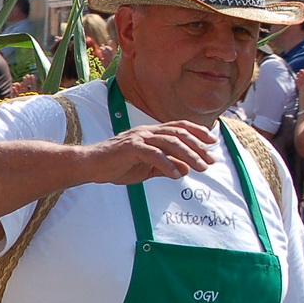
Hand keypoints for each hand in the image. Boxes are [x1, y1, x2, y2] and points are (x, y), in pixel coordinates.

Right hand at [84, 121, 215, 184]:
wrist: (90, 165)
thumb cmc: (117, 165)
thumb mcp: (147, 168)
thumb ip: (166, 167)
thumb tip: (187, 169)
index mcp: (151, 133)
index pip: (179, 127)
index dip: (198, 131)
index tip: (213, 142)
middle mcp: (147, 131)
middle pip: (179, 134)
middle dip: (198, 147)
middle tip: (210, 161)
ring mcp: (138, 138)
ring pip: (170, 142)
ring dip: (188, 155)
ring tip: (200, 168)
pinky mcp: (130, 148)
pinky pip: (153, 154)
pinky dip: (168, 164)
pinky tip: (177, 175)